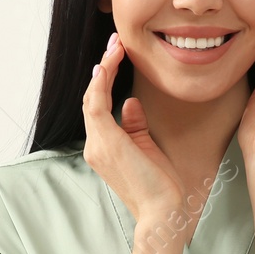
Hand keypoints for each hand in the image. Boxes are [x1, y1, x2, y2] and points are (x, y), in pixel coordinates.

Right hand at [82, 31, 186, 221]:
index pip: (98, 106)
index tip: (116, 56)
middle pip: (91, 98)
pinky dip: (100, 84)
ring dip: (104, 69)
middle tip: (115, 42)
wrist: (162, 210)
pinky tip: (108, 65)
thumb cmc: (159, 184)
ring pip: (92, 98)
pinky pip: (96, 106)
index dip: (105, 79)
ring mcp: (97, 145)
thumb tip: (129, 102)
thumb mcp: (146, 147)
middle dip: (104, 67)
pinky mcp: (107, 143)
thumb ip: (134, 124)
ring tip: (115, 46)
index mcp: (103, 147)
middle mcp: (94, 145)